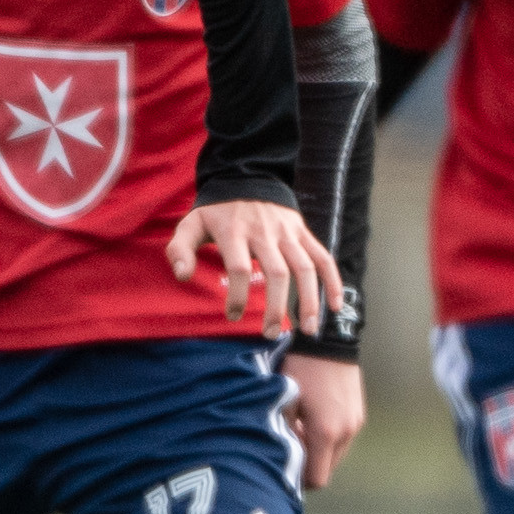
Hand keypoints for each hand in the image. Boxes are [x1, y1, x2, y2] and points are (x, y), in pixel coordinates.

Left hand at [165, 198, 340, 335]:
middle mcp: (264, 232)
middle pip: (276, 272)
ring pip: (305, 267)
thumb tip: (182, 276)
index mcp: (234, 232)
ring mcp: (287, 232)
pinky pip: (323, 257)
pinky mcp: (303, 232)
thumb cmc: (216, 212)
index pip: (238, 267)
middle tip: (270, 334)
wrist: (246, 178)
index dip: (236, 295)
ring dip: (309, 300)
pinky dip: (333, 282)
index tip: (232, 316)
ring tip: (309, 331)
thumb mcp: (190, 225)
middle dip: (275, 307)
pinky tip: (334, 307)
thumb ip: (179, 250)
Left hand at [286, 355, 365, 488]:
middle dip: (308, 465)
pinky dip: (328, 438)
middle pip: (327, 469)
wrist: (328, 341)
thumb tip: (282, 458)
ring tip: (299, 430)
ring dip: (318, 451)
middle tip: (289, 447)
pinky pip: (343, 438)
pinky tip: (313, 419)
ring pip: (336, 454)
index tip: (285, 471)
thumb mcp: (283, 402)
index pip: (317, 478)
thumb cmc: (299, 370)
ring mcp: (355, 423)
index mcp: (325, 432)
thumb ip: (283, 434)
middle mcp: (345, 432)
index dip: (300, 481)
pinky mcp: (359, 414)